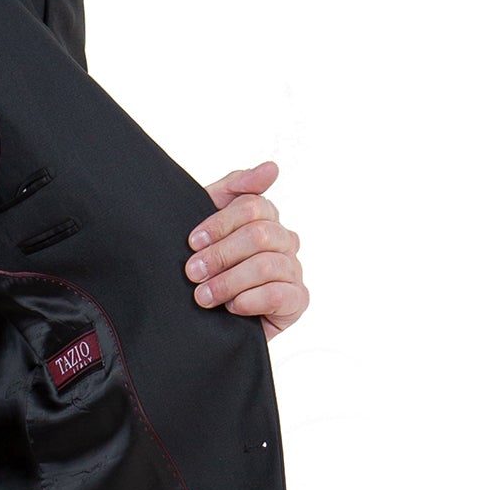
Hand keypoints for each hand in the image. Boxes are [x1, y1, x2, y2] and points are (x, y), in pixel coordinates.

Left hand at [186, 161, 307, 337]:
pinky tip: (232, 308)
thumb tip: (272, 167)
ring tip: (202, 297)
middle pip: (260, 235)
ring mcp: (293, 270)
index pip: (252, 206)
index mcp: (265, 219)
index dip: (220, 223)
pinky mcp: (297, 301)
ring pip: (267, 265)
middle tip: (192, 273)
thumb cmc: (205, 269)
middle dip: (221, 255)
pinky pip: (280, 294)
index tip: (192, 242)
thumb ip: (234, 190)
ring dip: (229, 282)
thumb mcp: (208, 226)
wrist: (199, 321)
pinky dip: (250, 300)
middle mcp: (284, 241)